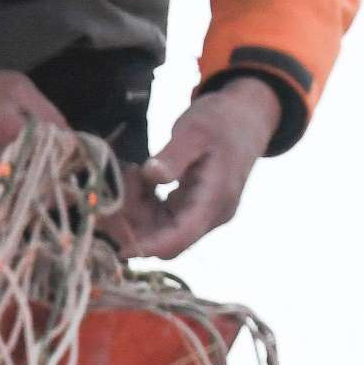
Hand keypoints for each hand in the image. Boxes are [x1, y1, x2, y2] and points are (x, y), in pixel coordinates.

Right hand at [0, 58, 66, 232]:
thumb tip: (76, 145)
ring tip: (38, 204)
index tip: (76, 173)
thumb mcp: (18, 88)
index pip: (59, 166)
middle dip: (57, 194)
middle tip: (61, 190)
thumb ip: (50, 116)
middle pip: (42, 195)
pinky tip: (11, 228)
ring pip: (17, 215)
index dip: (72, 173)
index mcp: (14, 134)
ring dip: (32, 212)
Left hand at [120, 77, 280, 259]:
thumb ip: (173, 156)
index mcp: (215, 199)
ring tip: (131, 171)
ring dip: (136, 209)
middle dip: (134, 220)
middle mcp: (212, 214)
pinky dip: (144, 204)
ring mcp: (203, 213)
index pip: (181, 237)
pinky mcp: (194, 208)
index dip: (149, 246)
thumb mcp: (194, 131)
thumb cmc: (221, 120)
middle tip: (119, 184)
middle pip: (165, 238)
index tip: (118, 247)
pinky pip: (162, 218)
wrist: (246, 117)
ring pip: (160, 229)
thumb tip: (152, 175)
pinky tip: (140, 178)